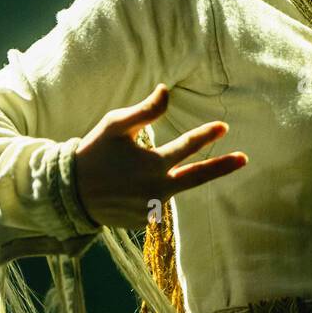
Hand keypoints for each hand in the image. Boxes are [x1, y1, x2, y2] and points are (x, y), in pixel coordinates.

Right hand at [73, 84, 246, 228]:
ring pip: (172, 189)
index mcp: (151, 165)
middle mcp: (155, 190)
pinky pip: (155, 203)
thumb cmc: (94, 152)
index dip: (206, 135)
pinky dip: (150, 192)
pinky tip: (126, 189)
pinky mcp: (143, 222)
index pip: (186, 147)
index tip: (224, 126)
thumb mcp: (115, 125)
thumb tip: (167, 90)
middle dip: (222, 167)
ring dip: (168, 178)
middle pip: (197, 178)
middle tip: (244, 159)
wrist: (68, 193)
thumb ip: (145, 110)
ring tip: (132, 173)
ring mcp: (150, 210)